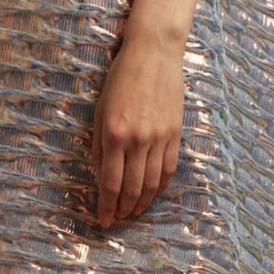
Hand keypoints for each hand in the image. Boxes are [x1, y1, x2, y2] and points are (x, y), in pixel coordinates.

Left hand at [88, 23, 183, 226]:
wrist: (154, 53)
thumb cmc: (121, 78)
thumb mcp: (100, 110)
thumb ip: (99, 145)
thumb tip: (100, 175)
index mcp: (114, 134)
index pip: (110, 182)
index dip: (106, 206)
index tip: (103, 220)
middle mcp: (138, 140)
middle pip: (131, 188)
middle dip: (123, 209)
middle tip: (117, 220)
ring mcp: (159, 138)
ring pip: (151, 184)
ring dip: (141, 203)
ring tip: (133, 213)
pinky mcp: (175, 134)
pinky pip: (168, 170)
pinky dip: (160, 187)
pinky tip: (152, 195)